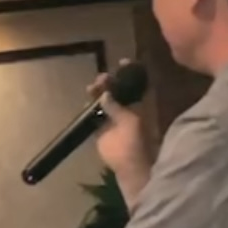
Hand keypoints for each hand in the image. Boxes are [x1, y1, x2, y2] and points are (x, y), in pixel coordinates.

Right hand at [89, 65, 149, 182]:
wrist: (128, 165)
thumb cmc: (135, 143)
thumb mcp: (129, 121)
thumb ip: (116, 107)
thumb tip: (105, 95)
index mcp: (139, 104)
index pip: (135, 83)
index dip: (130, 72)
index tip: (121, 62)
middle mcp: (127, 108)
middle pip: (118, 89)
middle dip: (110, 81)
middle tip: (102, 78)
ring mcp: (114, 118)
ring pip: (105, 99)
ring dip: (98, 92)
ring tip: (92, 88)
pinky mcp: (102, 129)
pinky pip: (95, 113)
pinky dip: (91, 106)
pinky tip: (87, 100)